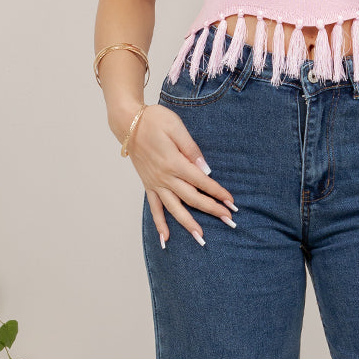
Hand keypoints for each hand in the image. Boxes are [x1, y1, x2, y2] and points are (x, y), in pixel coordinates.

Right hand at [115, 103, 236, 245]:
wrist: (127, 122)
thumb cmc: (153, 120)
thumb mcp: (176, 127)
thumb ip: (191, 149)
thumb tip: (205, 169)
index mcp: (174, 162)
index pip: (201, 182)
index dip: (217, 192)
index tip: (231, 202)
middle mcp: (164, 177)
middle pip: (192, 198)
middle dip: (211, 210)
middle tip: (228, 220)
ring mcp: (155, 183)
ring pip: (174, 208)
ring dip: (188, 224)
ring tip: (200, 237)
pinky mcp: (148, 185)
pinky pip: (154, 208)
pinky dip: (160, 223)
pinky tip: (166, 238)